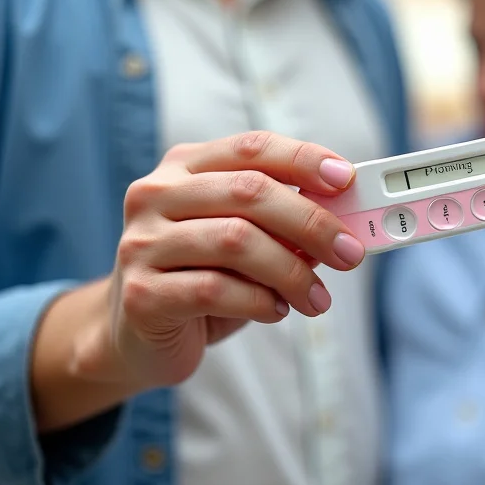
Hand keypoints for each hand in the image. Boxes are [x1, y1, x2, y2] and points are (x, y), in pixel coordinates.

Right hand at [75, 131, 366, 388]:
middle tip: (350, 254)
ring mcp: (143, 243)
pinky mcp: (142, 293)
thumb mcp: (246, 242)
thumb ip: (284, 226)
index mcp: (184, 167)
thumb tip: (343, 223)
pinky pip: (215, 290)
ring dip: (292, 272)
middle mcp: (156, 195)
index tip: (346, 179)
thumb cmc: (203, 279)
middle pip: (250, 191)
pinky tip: (275, 311)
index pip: (252, 147)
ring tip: (317, 298)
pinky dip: (259, 301)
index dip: (303, 158)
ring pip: (236, 241)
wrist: (135, 337)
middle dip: (312, 222)